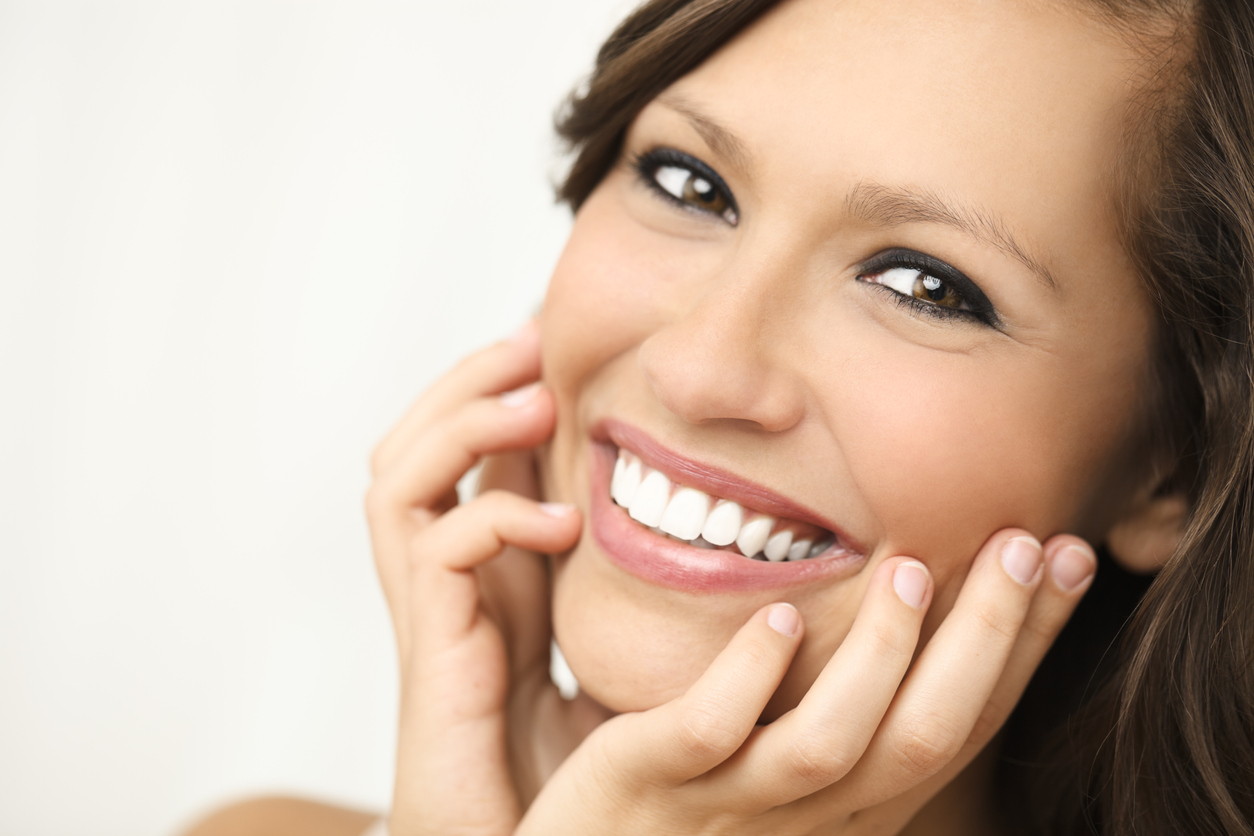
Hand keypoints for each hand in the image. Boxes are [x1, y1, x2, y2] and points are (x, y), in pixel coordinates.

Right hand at [366, 321, 597, 835]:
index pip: (466, 448)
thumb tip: (686, 512)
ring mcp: (432, 605)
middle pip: (410, 441)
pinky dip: (495, 517)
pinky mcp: (433, 645)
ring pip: (397, 476)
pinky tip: (560, 524)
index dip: (498, 380)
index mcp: (486, 564)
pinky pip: (435, 548)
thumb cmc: (564, 757)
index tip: (557, 334)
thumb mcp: (600, 640)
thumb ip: (615, 580)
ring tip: (537, 399)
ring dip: (464, 422)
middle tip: (534, 339)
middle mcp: (445, 574)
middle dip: (467, 378)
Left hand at [515, 529, 1096, 834]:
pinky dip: (749, 680)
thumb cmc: (675, 807)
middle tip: (1030, 540)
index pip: (960, 725)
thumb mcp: (774, 763)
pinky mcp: (650, 781)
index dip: (1020, 646)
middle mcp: (810, 815)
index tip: (1063, 555)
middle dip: (989, 639)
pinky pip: (711, 735)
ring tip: (908, 567)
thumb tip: (900, 603)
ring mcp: (729, 801)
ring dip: (882, 656)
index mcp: (850, 805)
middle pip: (925, 736)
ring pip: (834, 744)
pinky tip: (779, 621)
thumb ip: (832, 702)